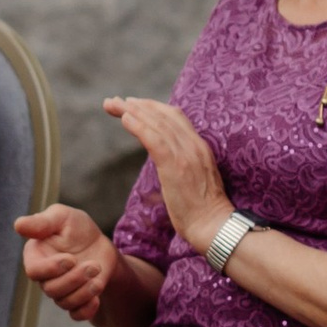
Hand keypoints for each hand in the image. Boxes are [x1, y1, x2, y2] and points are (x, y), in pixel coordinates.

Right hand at [15, 199, 115, 319]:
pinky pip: (76, 314)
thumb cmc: (77, 228)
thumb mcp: (62, 217)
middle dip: (74, 279)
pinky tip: (97, 298)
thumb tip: (17, 225)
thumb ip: (41, 222)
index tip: (71, 259)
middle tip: (94, 265)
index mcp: (36, 256)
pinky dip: (86, 310)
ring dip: (84, 292)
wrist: (100, 245)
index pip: (34, 271)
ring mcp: (60, 290)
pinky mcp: (75, 300)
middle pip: (51, 289)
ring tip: (98, 274)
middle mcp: (45, 277)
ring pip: (64, 302)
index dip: (51, 269)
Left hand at [107, 94, 230, 249]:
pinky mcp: (176, 166)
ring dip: (132, 111)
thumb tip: (162, 159)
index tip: (132, 104)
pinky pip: (154, 139)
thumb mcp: (192, 178)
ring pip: (157, 123)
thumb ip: (179, 162)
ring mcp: (186, 154)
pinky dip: (138, 126)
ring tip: (113, 105)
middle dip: (137, 105)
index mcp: (199, 146)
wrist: (213, 226)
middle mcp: (194, 145)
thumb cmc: (201, 209)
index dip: (152, 107)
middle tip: (114, 101)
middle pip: (163, 115)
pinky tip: (124, 118)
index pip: (174, 116)